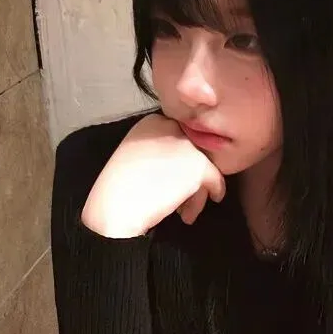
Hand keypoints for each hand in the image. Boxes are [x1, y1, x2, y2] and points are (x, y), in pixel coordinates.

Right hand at [81, 113, 225, 237]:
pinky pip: (216, 180)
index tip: (171, 182)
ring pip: (205, 167)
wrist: (117, 206)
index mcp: (153, 121)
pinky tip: (193, 210)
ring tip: (181, 211)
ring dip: (197, 191)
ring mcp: (187, 144)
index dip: (180, 163)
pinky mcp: (199, 165)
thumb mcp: (136, 156)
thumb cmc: (120, 189)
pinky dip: (211, 195)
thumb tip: (185, 163)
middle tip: (179, 201)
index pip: (179, 139)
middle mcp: (172, 127)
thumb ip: (160, 151)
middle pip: (194, 152)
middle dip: (189, 178)